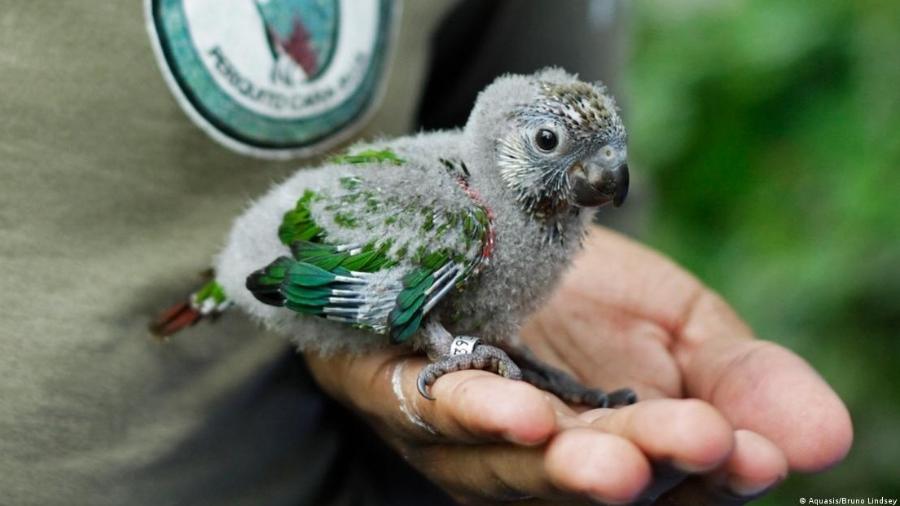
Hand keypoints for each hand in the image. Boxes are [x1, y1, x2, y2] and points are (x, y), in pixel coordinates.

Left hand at [304, 227, 851, 503]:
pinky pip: (440, 414)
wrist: (485, 224)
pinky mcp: (412, 397)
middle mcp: (551, 460)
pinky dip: (477, 417)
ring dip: (566, 463)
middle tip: (702, 444)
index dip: (717, 471)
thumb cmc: (584, 287)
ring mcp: (476, 440)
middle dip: (651, 462)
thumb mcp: (680, 320)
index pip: (680, 479)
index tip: (755, 452)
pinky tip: (516, 412)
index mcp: (626, 449)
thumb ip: (741, 376)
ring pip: (520, 467)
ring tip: (609, 457)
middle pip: (604, 477)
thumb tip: (827, 438)